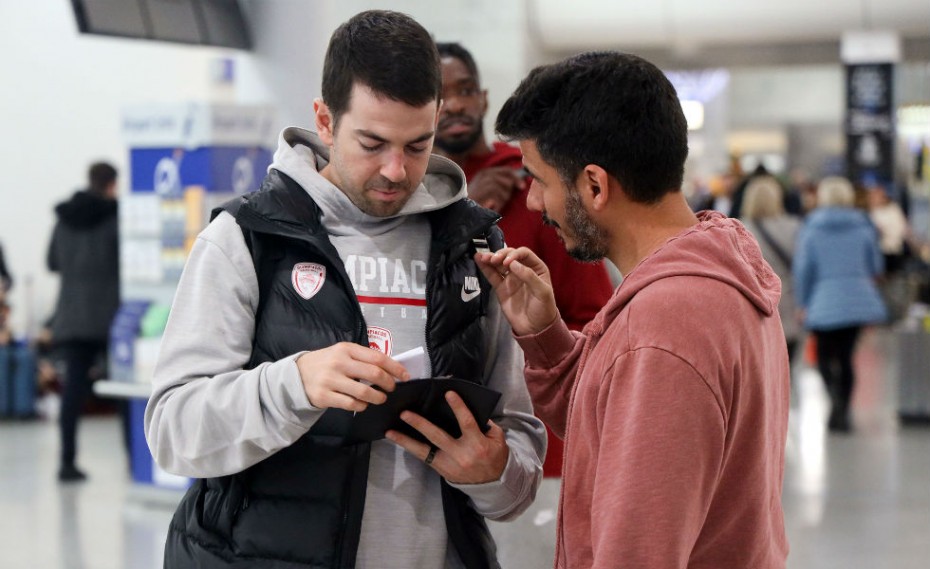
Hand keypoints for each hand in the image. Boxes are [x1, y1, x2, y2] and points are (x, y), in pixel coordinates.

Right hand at [296, 342, 409, 411]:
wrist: (297, 375)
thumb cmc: (327, 363)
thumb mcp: (343, 353)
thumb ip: (363, 358)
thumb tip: (391, 369)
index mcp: (346, 349)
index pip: (378, 358)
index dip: (395, 368)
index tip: (405, 376)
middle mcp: (339, 363)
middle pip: (374, 374)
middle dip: (389, 384)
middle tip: (392, 388)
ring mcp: (331, 380)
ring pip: (364, 392)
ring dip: (378, 397)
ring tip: (380, 398)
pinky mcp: (324, 396)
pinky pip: (352, 404)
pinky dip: (362, 406)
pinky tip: (364, 404)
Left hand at [385, 391, 508, 483]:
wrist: (492, 483)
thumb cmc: (494, 456)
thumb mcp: (497, 438)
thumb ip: (485, 423)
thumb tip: (468, 406)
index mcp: (477, 444)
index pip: (466, 422)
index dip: (458, 407)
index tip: (448, 393)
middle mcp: (461, 455)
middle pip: (437, 436)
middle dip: (420, 424)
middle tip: (405, 413)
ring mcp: (449, 464)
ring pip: (423, 451)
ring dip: (405, 440)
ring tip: (390, 431)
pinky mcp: (441, 470)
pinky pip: (423, 458)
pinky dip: (411, 448)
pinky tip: (399, 440)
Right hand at [468, 167, 523, 212]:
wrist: (462, 209)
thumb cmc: (477, 202)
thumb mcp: (490, 191)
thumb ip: (501, 185)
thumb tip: (517, 183)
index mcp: (486, 172)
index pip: (507, 170)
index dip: (516, 177)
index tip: (522, 186)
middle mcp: (485, 174)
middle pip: (508, 177)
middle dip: (509, 190)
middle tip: (503, 200)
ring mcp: (483, 180)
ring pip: (505, 186)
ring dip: (503, 198)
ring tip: (496, 205)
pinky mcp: (483, 189)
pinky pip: (499, 194)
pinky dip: (499, 203)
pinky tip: (493, 207)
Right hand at [474, 247, 558, 335]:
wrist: (534, 328)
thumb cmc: (544, 309)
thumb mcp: (542, 292)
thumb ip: (529, 276)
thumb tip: (512, 264)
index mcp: (536, 268)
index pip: (524, 254)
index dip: (515, 254)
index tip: (507, 262)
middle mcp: (522, 270)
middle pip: (509, 256)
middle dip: (501, 255)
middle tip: (494, 259)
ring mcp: (511, 278)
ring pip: (499, 264)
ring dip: (490, 258)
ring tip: (482, 256)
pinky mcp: (501, 287)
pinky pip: (492, 275)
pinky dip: (485, 268)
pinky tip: (478, 259)